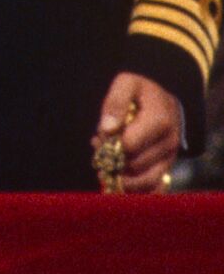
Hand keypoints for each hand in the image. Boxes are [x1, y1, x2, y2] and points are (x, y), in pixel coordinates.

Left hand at [91, 72, 180, 192]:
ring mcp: (170, 159)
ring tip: (109, 162)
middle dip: (115, 159)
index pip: (130, 145)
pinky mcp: (167, 170)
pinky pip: (152, 189)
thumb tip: (108, 129)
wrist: (166, 104)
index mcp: (160, 121)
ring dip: (121, 176)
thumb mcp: (128, 83)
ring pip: (143, 181)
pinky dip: (133, 188)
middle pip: (134, 165)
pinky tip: (120, 177)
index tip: (104, 134)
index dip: (111, 142)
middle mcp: (169, 143)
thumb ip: (116, 102)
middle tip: (103, 147)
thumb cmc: (144, 93)